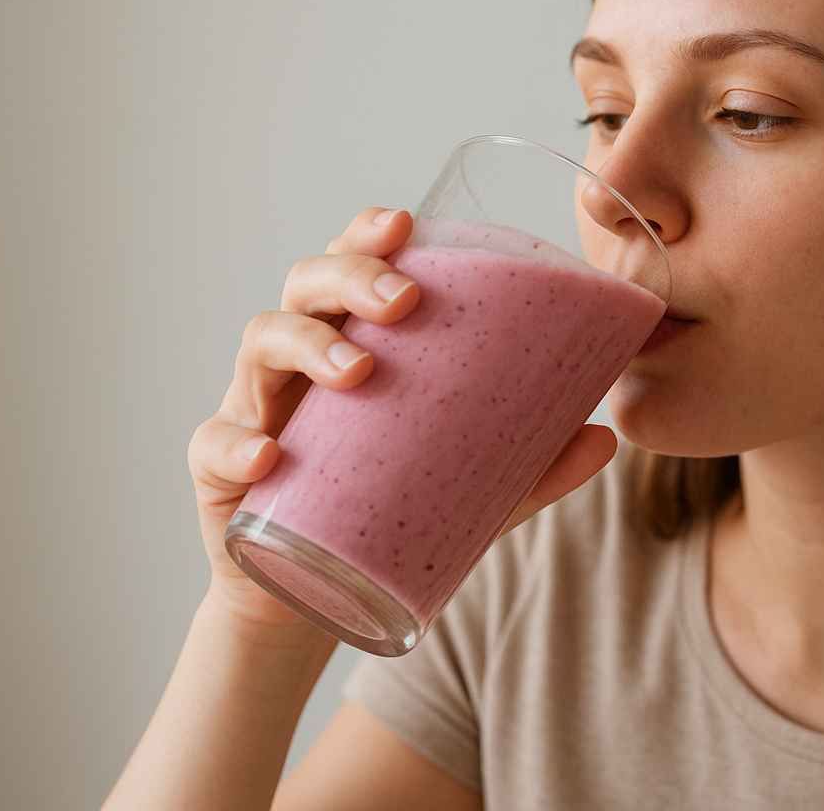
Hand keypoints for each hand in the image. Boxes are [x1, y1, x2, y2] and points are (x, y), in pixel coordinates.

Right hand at [187, 206, 618, 639]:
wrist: (312, 600)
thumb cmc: (387, 512)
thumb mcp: (470, 491)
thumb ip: (533, 466)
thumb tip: (607, 436)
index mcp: (352, 342)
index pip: (352, 266)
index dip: (369, 235)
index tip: (405, 225)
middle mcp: (299, 363)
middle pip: (306, 285)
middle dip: (350, 277)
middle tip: (402, 303)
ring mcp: (254, 408)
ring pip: (261, 344)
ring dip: (308, 344)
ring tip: (358, 370)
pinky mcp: (221, 471)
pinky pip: (215, 444)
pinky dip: (239, 444)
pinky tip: (271, 456)